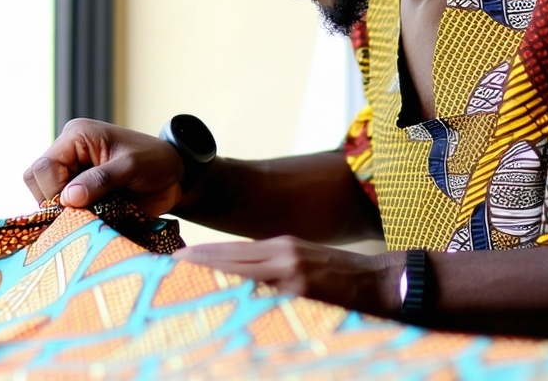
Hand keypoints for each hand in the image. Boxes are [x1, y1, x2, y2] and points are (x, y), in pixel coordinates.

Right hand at [23, 118, 185, 216]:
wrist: (175, 176)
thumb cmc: (158, 162)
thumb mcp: (132, 167)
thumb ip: (101, 180)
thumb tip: (68, 198)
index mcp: (77, 136)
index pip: (45, 167)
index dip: (54, 191)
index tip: (76, 207)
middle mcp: (68, 153)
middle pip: (37, 181)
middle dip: (54, 202)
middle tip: (82, 214)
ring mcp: (72, 173)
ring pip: (45, 197)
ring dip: (62, 212)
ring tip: (89, 217)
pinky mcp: (79, 191)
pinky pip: (61, 208)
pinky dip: (71, 218)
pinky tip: (89, 222)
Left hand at [172, 236, 398, 315]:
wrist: (382, 281)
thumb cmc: (343, 276)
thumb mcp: (305, 261)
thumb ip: (273, 267)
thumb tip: (238, 278)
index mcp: (282, 246)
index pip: (232, 251)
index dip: (202, 256)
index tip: (174, 260)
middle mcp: (282, 254)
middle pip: (229, 260)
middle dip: (197, 265)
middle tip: (164, 271)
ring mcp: (290, 274)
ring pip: (239, 274)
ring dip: (209, 279)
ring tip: (180, 283)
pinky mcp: (301, 292)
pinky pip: (262, 295)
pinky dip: (238, 296)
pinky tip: (219, 302)